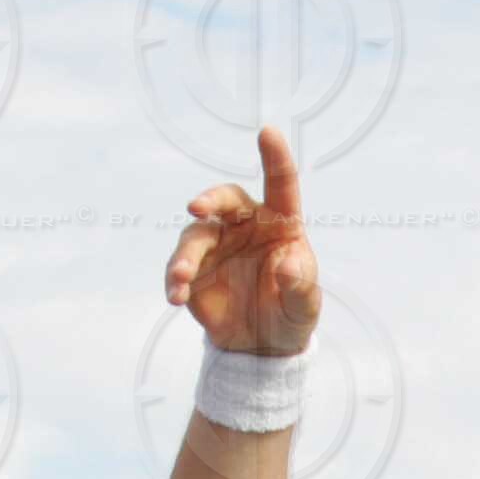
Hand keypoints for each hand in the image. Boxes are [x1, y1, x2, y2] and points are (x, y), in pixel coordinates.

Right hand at [165, 125, 320, 355]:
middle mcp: (244, 226)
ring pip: (195, 235)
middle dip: (210, 199)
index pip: (280, 184)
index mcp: (279, 223)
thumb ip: (301, 285)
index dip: (274, 157)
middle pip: (225, 200)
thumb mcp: (304, 305)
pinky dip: (174, 280)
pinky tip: (176, 297)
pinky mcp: (194, 271)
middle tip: (196, 207)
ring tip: (182, 279)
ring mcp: (216, 246)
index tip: (267, 131)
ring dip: (185, 256)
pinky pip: (178, 268)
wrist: (261, 347)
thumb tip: (289, 265)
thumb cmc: (290, 313)